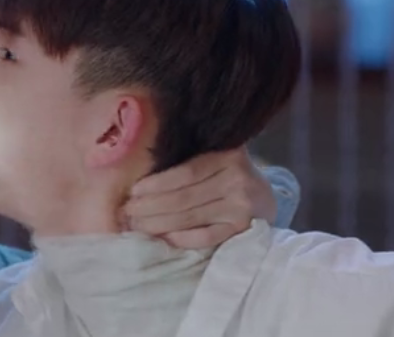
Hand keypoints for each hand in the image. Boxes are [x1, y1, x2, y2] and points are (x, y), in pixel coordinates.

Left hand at [121, 147, 276, 248]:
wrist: (266, 198)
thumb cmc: (229, 175)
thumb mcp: (217, 158)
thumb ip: (189, 160)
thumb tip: (141, 180)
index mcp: (228, 155)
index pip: (184, 173)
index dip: (155, 184)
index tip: (132, 192)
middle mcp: (237, 181)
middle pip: (183, 198)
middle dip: (149, 207)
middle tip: (127, 212)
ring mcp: (241, 208)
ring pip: (189, 218)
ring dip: (158, 224)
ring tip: (136, 225)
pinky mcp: (242, 230)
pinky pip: (204, 237)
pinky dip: (181, 238)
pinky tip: (163, 237)